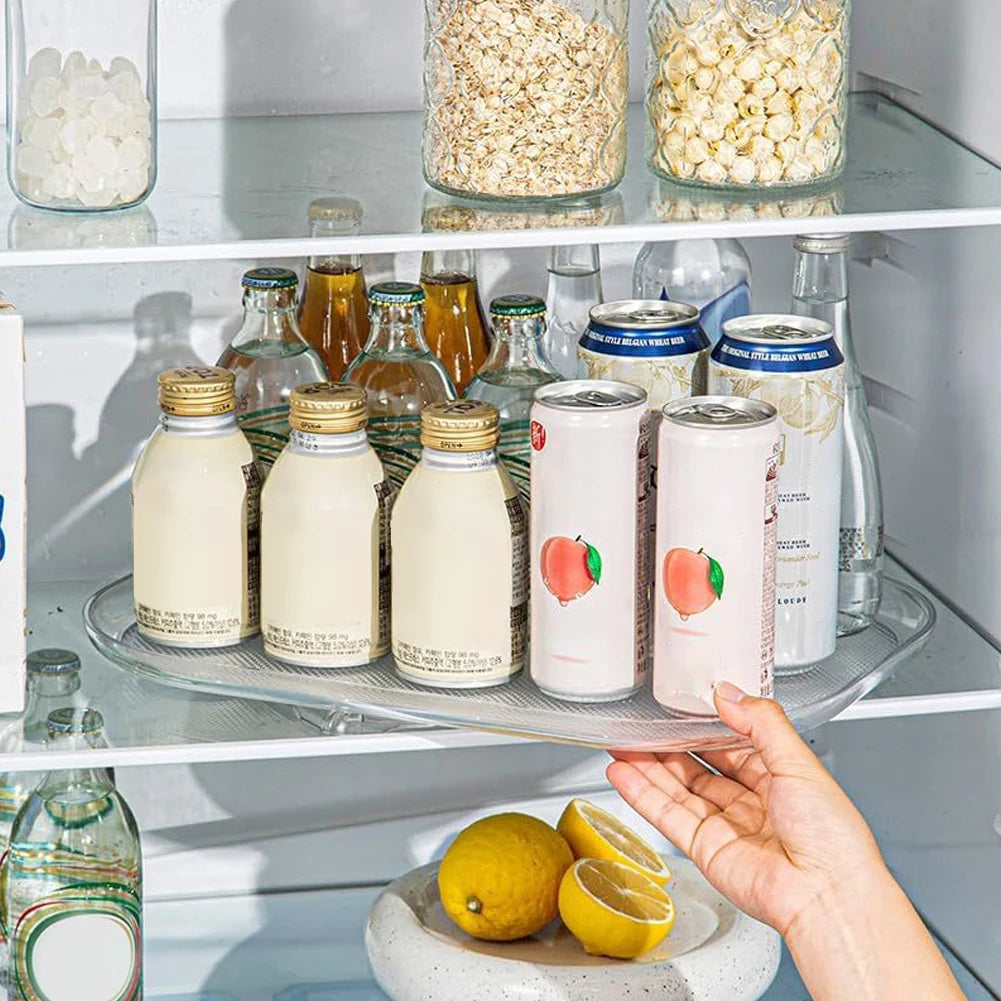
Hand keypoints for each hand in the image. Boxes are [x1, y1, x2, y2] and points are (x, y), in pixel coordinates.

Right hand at [607, 682, 885, 939]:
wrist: (826, 895)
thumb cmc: (831, 838)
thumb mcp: (799, 762)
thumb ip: (762, 722)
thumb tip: (729, 693)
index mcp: (779, 779)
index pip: (732, 745)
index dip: (705, 725)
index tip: (681, 705)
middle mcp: (751, 804)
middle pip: (699, 767)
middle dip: (669, 745)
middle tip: (641, 724)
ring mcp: (725, 827)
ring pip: (677, 789)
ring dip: (648, 767)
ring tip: (621, 743)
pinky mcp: (705, 849)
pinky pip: (667, 816)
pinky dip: (641, 795)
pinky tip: (622, 775)